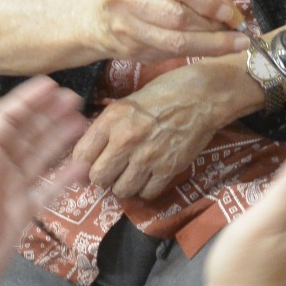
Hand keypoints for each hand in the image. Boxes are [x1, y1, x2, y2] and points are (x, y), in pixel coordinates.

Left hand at [0, 77, 88, 285]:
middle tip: (74, 98)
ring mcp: (9, 191)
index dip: (27, 101)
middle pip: (27, 134)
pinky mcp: (20, 215)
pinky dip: (65, 178)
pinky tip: (81, 165)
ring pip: (40, 157)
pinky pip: (48, 191)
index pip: (5, 119)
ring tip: (82, 121)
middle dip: (49, 114)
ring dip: (60, 138)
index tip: (49, 85)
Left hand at [73, 62, 243, 198]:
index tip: (88, 167)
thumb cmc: (165, 92)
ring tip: (133, 174)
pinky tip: (151, 175)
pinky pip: (147, 193)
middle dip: (103, 177)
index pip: (81, 156)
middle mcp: (126, 139)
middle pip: (98, 178)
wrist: (204, 95)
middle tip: (113, 171)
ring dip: (125, 185)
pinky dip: (147, 188)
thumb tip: (90, 151)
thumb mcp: (128, 102)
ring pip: (121, 190)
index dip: (81, 165)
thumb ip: (108, 127)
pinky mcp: (168, 168)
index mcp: (113, 119)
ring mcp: (148, 156)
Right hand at [95, 0, 249, 62]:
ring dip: (210, 44)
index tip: (228, 10)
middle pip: (177, 15)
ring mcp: (125, 25)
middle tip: (233, 29)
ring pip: (175, 41)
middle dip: (212, 25)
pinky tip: (212, 48)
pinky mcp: (129, 49)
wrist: (104, 17)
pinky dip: (197, 52)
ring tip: (230, 42)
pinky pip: (170, 54)